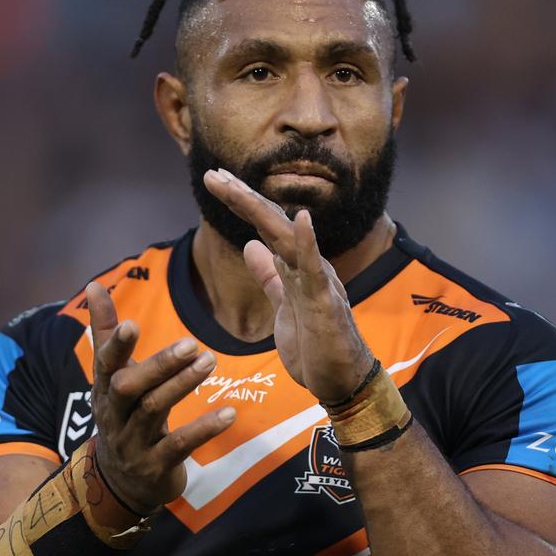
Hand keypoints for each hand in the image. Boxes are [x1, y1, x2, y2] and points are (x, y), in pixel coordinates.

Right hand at [85, 282, 236, 514]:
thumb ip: (106, 331)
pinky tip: (229, 413)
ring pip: (154, 411)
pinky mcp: (156, 466)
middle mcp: (114, 415)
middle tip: (193, 343)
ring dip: (183, 385)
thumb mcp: (111, 376)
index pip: (106, 364)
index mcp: (103, 389)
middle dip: (159, 365)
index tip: (133, 324)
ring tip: (211, 362)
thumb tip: (94, 284)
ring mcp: (133, 443)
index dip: (117, 345)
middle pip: (129, 387)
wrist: (121, 482)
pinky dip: (204, 428)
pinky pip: (179, 445)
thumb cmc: (123, 415)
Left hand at [202, 168, 375, 402]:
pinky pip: (316, 269)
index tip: (215, 180)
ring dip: (260, 211)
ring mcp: (318, 281)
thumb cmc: (316, 345)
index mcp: (295, 266)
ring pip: (286, 238)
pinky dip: (309, 243)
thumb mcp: (282, 305)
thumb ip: (269, 275)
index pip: (264, 226)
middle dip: (241, 197)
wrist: (343, 381)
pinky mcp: (325, 302)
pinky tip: (303, 218)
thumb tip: (250, 245)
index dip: (240, 202)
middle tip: (212, 174)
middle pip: (271, 223)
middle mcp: (308, 265)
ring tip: (236, 187)